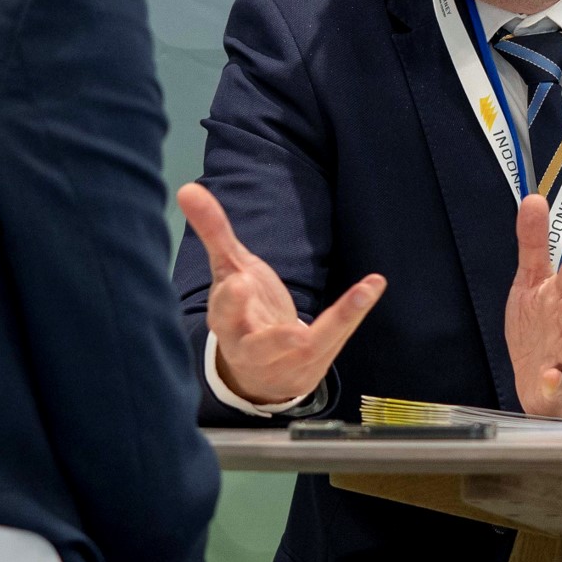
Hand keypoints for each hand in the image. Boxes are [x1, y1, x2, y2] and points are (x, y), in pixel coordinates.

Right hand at [178, 182, 382, 408]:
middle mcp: (252, 348)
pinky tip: (374, 284)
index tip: (238, 282)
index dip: (231, 301)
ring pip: (308, 346)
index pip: (224, 314)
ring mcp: (286, 361)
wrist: (260, 373)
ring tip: (362, 293)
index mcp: (227, 324)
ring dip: (338, 320)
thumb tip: (187, 188)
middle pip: (257, 347)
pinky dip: (356, 310)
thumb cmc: (244, 314)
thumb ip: (213, 232)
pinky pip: (338, 336)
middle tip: (296, 327)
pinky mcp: (314, 364)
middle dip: (272, 337)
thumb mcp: (230, 271)